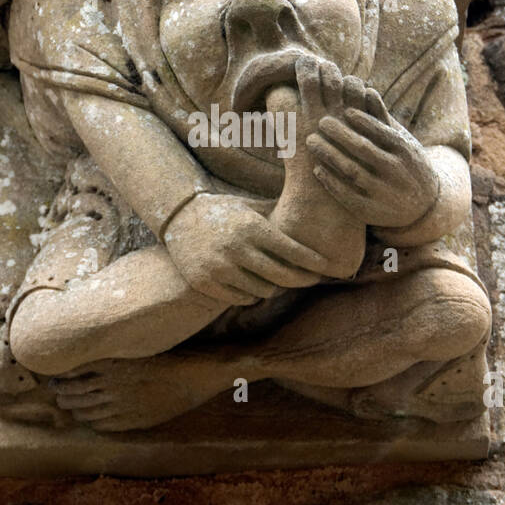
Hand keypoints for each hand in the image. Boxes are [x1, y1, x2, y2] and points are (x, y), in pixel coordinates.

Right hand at [163, 193, 330, 304]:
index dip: (312, 261)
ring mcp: (219, 268)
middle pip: (282, 275)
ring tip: (279, 279)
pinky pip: (242, 298)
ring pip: (263, 290)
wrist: (178, 216)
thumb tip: (313, 212)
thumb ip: (277, 214)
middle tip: (313, 280)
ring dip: (275, 286)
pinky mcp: (205, 282)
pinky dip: (253, 293)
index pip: (291, 250)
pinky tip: (256, 284)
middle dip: (302, 279)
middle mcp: (236, 249)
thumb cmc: (223, 210)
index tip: (326, 266)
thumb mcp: (250, 207)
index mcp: (250, 227)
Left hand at [305, 92, 439, 228]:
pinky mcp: (372, 212)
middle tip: (320, 121)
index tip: (342, 109)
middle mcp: (396, 173)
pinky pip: (347, 196)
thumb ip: (382, 119)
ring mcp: (384, 194)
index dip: (361, 120)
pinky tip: (317, 169)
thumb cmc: (405, 162)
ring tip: (311, 141)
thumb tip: (366, 90)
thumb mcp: (401, 141)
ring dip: (329, 155)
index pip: (381, 132)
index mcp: (405, 152)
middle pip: (364, 151)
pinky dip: (330, 182)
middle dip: (340, 135)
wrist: (423, 205)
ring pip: (353, 173)